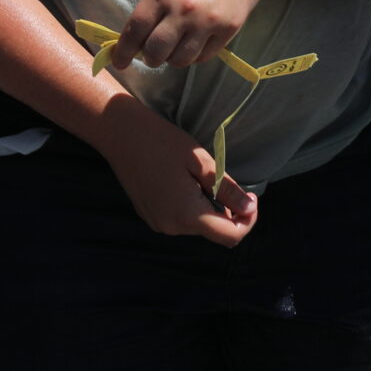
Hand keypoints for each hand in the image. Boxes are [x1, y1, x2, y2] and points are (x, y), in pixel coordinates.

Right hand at [100, 114, 257, 247]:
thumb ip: (226, 189)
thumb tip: (248, 208)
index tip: (250, 196)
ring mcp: (158, 223)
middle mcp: (172, 227)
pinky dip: (191, 206)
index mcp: (187, 214)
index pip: (230, 236)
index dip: (248, 220)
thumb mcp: (200, 161)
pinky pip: (180, 219)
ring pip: (198, 224)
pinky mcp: (150, 216)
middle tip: (224, 179)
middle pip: (214, 230)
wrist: (120, 134)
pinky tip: (183, 181)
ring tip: (199, 177)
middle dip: (228, 211)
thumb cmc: (162, 141)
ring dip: (208, 207)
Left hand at [113, 0, 273, 71]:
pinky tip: (198, 40)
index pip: (135, 30)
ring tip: (178, 45)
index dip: (123, 50)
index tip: (119, 61)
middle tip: (153, 53)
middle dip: (150, 57)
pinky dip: (196, 54)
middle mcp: (182, 9)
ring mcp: (207, 22)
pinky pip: (204, 56)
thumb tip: (141, 35)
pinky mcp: (228, 29)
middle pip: (156, 52)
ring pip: (180, 60)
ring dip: (174, 58)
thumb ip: (156, 1)